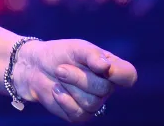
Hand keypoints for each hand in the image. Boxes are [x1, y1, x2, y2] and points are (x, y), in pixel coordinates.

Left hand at [12, 39, 136, 121]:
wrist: (35, 66)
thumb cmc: (59, 54)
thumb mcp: (76, 48)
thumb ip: (92, 55)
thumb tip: (106, 67)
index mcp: (110, 68)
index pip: (128, 75)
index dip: (119, 74)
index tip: (103, 67)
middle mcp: (106, 87)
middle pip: (104, 89)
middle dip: (78, 77)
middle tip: (60, 68)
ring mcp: (94, 103)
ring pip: (90, 102)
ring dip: (68, 86)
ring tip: (58, 75)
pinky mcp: (79, 114)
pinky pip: (78, 112)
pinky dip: (63, 99)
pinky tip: (55, 89)